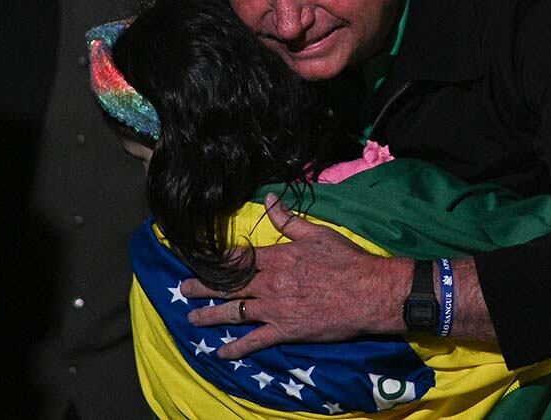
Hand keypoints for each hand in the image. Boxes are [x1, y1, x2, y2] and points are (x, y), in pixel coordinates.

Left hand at [181, 192, 408, 359]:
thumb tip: (269, 198)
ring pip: (234, 312)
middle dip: (202, 287)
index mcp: (276, 257)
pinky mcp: (285, 330)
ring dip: (211, 316)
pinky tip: (221, 352)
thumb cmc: (345, 260)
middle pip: (228, 285)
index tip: (199, 260)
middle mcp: (269, 283)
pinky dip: (236, 348)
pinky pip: (255, 341)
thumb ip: (288, 220)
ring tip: (193, 319)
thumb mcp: (316, 233)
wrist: (368, 292)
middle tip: (182, 289)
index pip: (238, 258)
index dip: (217, 260)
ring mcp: (275, 308)